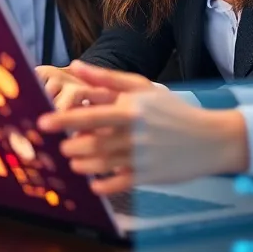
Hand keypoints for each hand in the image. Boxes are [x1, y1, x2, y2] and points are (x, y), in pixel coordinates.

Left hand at [37, 61, 250, 193]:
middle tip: (63, 146)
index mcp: (131, 110)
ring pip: (102, 164)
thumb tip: (75, 66)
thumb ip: (107, 79)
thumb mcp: (144, 88)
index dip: (64, 120)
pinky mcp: (148, 176)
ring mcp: (142, 157)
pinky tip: (94, 183)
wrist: (210, 139)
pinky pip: (119, 183)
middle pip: (92, 143)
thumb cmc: (173, 111)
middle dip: (72, 146)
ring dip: (82, 165)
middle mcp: (135, 134)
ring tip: (75, 161)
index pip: (90, 115)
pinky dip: (103, 185)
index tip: (42, 122)